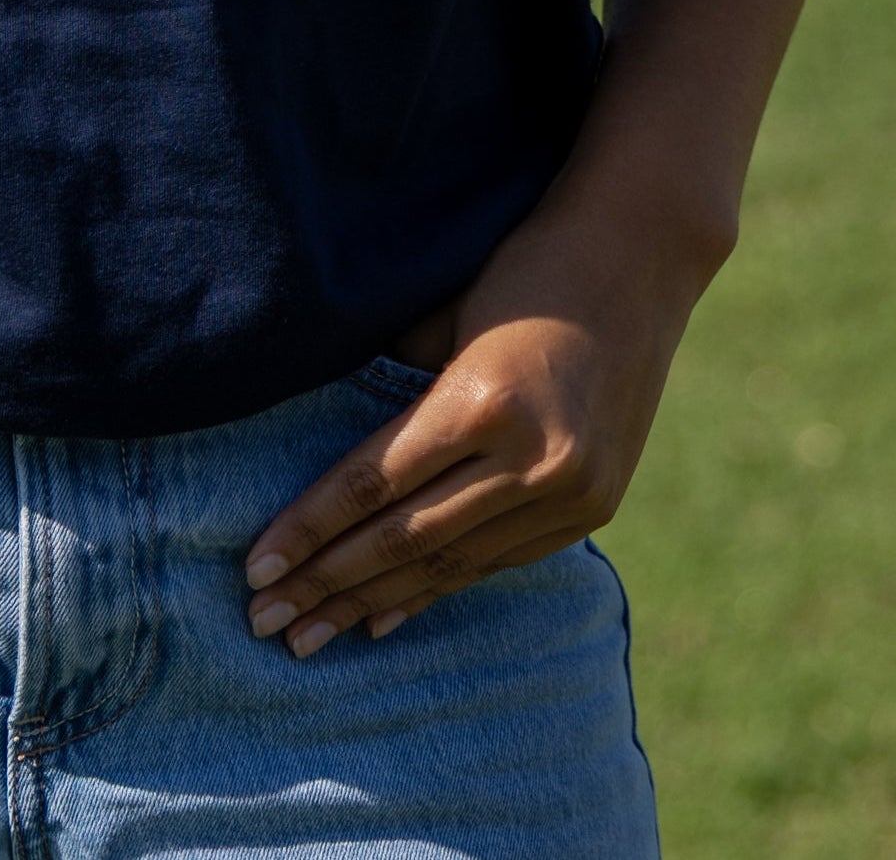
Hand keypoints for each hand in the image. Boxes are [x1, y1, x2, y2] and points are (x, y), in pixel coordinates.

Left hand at [241, 207, 699, 655]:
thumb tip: (327, 458)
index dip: (309, 530)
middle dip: (327, 584)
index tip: (256, 570)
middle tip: (263, 622)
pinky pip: (497, 562)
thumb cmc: (523, 268)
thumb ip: (397, 389)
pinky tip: (386, 618)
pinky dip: (438, 589)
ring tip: (311, 637)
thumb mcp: (448, 316)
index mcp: (483, 402)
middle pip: (405, 538)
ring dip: (374, 602)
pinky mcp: (592, 509)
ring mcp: (570, 492)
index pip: (373, 483)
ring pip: (449, 562)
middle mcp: (532, 459)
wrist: (640, 258)